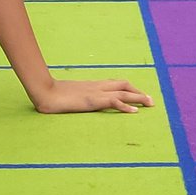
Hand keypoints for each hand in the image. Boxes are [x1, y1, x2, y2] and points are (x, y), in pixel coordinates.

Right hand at [32, 78, 154, 114]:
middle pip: (123, 84)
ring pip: (123, 91)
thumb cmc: (52, 95)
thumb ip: (76, 98)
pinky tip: (135, 111)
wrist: (45, 92)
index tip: (138, 94)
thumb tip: (75, 102)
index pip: (115, 83)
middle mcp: (97, 86)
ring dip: (139, 97)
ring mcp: (96, 92)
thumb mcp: (69, 96)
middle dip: (138, 91)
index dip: (128, 88)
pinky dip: (126, 106)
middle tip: (150, 100)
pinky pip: (114, 101)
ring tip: (150, 103)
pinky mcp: (93, 100)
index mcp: (92, 85)